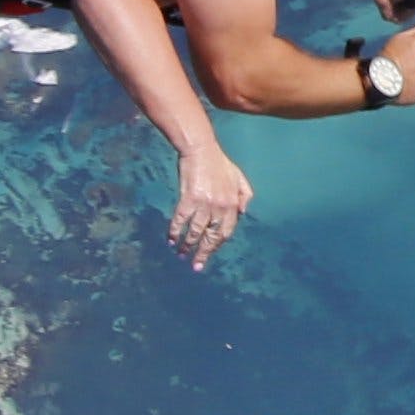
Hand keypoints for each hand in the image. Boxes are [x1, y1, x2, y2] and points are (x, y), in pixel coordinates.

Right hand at [169, 141, 254, 267]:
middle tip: (196, 266)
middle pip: (211, 236)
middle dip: (203, 253)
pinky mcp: (189, 198)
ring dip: (187, 245)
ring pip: (195, 231)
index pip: (226, 232)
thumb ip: (244, 194)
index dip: (216, 245)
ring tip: (181, 254)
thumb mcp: (238, 177)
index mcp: (232, 203)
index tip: (209, 253)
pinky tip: (170, 240)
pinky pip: (181, 220)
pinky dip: (175, 232)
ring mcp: (204, 203)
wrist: (200, 149)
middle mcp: (220, 206)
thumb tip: (243, 214)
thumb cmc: (219, 162)